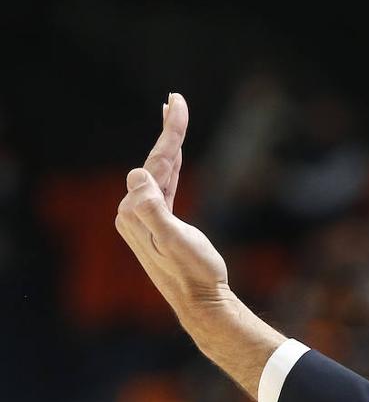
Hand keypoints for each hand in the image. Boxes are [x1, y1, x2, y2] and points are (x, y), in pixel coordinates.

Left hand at [115, 93, 231, 330]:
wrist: (201, 302)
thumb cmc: (195, 273)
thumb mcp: (176, 240)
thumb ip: (153, 209)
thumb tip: (138, 176)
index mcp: (135, 211)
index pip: (154, 162)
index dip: (169, 131)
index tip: (177, 102)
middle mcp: (134, 211)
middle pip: (154, 161)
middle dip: (168, 130)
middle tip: (175, 100)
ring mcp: (146, 218)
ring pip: (159, 171)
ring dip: (169, 144)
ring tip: (175, 117)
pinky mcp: (161, 224)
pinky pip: (165, 185)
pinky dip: (171, 166)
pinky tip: (173, 158)